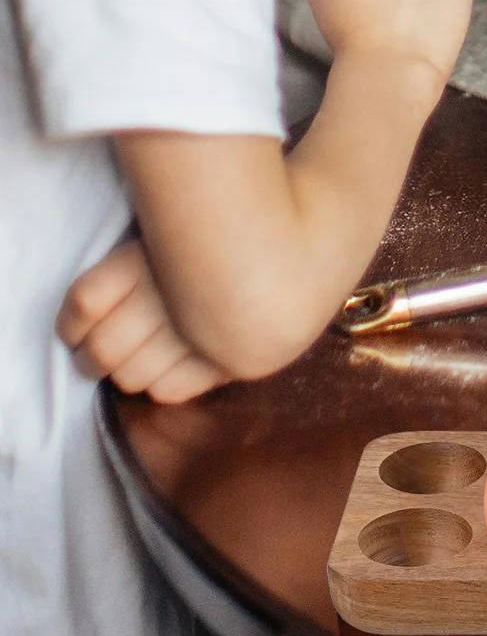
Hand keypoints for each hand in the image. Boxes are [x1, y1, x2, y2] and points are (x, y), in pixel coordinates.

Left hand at [57, 241, 226, 403]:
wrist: (267, 261)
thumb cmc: (204, 255)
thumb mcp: (157, 245)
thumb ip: (120, 276)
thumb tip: (79, 332)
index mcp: (145, 260)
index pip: (85, 303)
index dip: (71, 326)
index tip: (76, 332)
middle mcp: (167, 297)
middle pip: (103, 350)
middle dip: (90, 360)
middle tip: (97, 358)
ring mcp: (194, 332)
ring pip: (131, 376)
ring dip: (124, 375)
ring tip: (138, 361)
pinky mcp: (222, 360)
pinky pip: (169, 390)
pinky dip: (160, 385)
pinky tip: (169, 368)